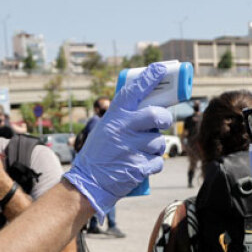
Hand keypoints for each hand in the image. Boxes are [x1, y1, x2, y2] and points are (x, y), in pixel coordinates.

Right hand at [62, 62, 172, 217]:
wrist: (88, 183)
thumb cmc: (99, 153)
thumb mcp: (104, 128)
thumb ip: (124, 118)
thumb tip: (152, 106)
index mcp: (114, 116)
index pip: (134, 91)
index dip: (151, 77)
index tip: (163, 68)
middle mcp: (122, 129)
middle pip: (156, 115)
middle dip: (164, 118)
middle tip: (163, 121)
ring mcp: (130, 148)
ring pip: (159, 141)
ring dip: (155, 147)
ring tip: (141, 151)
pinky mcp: (137, 167)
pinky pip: (158, 161)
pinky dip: (154, 164)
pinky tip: (142, 166)